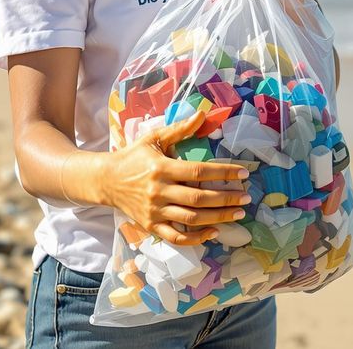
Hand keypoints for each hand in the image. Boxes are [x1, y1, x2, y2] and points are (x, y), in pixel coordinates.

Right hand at [101, 111, 250, 246]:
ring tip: (238, 214)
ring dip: (218, 218)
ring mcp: (155, 211)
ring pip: (191, 218)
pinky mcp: (151, 226)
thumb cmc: (133, 157)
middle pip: (198, 198)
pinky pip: (177, 237)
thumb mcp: (154, 139)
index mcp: (161, 168)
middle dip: (226, 198)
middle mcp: (158, 191)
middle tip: (246, 197)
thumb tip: (202, 114)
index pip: (198, 171)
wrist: (106, 180)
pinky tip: (214, 232)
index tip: (242, 173)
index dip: (222, 172)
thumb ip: (179, 129)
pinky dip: (196, 238)